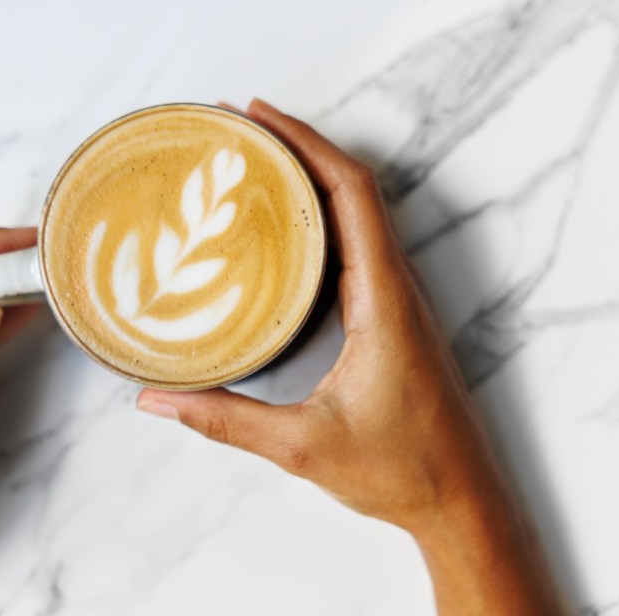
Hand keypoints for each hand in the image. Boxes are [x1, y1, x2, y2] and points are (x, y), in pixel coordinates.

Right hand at [136, 100, 560, 613]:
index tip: (257, 117)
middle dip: (299, 147)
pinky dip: (320, 217)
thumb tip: (156, 399)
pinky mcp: (390, 316)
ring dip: (311, 177)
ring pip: (358, 213)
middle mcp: (395, 288)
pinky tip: (283, 227)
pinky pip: (356, 245)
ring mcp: (396, 299)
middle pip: (353, 188)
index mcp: (382, 301)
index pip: (350, 194)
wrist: (461, 501)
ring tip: (254, 163)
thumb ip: (223, 420)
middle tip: (239, 130)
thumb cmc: (400, 471)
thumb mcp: (301, 446)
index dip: (305, 145)